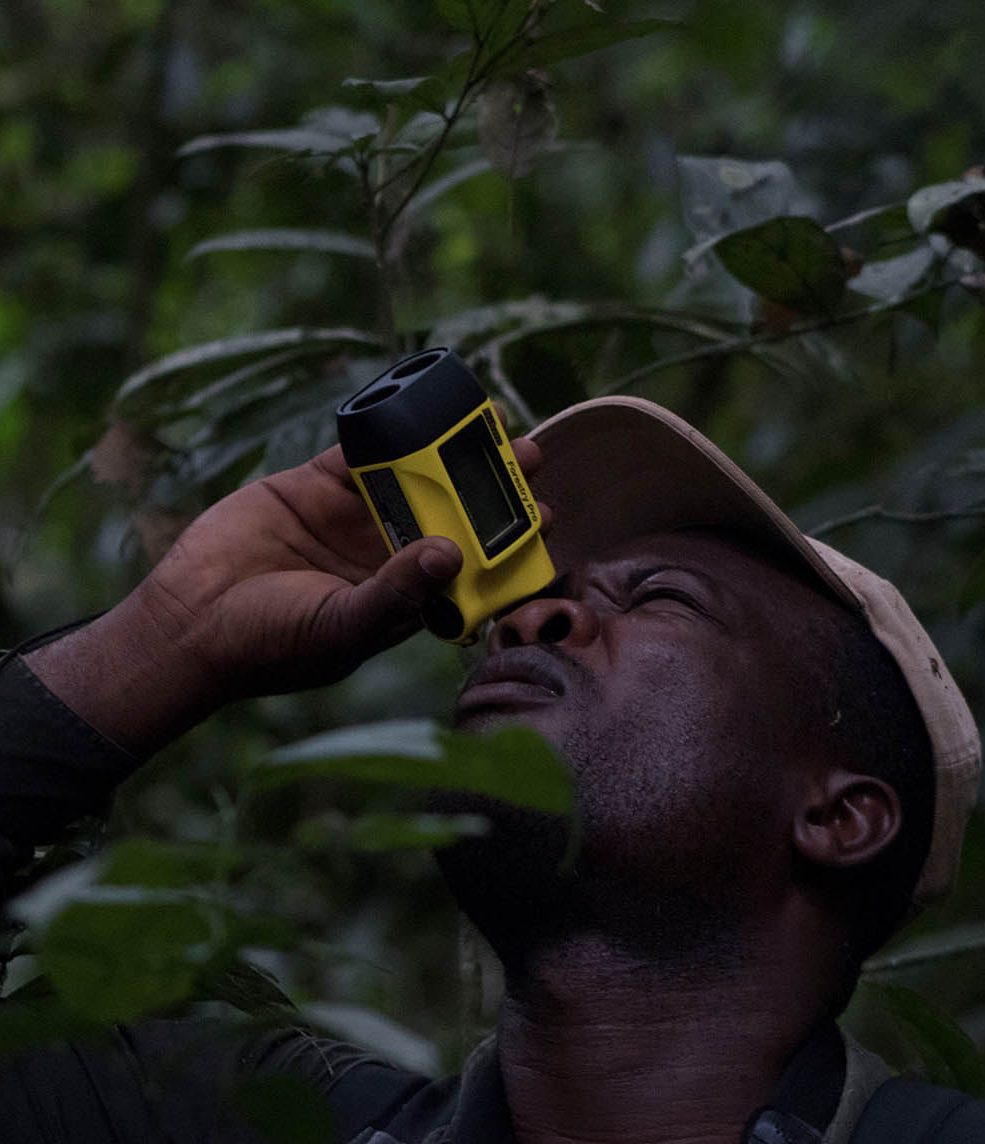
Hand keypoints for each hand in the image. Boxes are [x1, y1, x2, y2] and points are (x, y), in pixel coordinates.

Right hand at [25, 439, 545, 752]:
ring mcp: (352, 519)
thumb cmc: (273, 645)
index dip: (509, 543)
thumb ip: (398, 593)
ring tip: (492, 424)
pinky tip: (424, 408)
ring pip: (414, 476)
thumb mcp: (343, 627)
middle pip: (454, 512)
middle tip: (532, 458)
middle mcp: (387, 556)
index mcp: (407, 598)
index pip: (473, 567)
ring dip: (450, 451)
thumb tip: (451, 553)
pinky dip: (387, 430)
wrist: (190, 623)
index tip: (545, 518)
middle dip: (492, 487)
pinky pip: (359, 453)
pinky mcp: (313, 487)